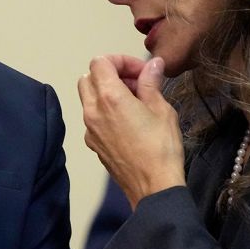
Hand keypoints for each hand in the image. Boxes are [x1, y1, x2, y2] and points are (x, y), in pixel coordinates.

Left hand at [77, 55, 184, 207]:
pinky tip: (128, 121)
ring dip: (106, 92)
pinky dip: (105, 111)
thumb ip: (151, 83)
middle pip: (89, 77)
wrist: (153, 187)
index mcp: (109, 97)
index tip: (140, 72)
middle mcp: (92, 111)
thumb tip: (152, 65)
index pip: (100, 62)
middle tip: (136, 84)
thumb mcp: (161, 109)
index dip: (121, 61)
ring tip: (134, 102)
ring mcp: (89, 129)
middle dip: (111, 74)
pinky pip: (92, 118)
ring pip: (88, 98)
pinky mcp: (93, 144)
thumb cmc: (161, 148)